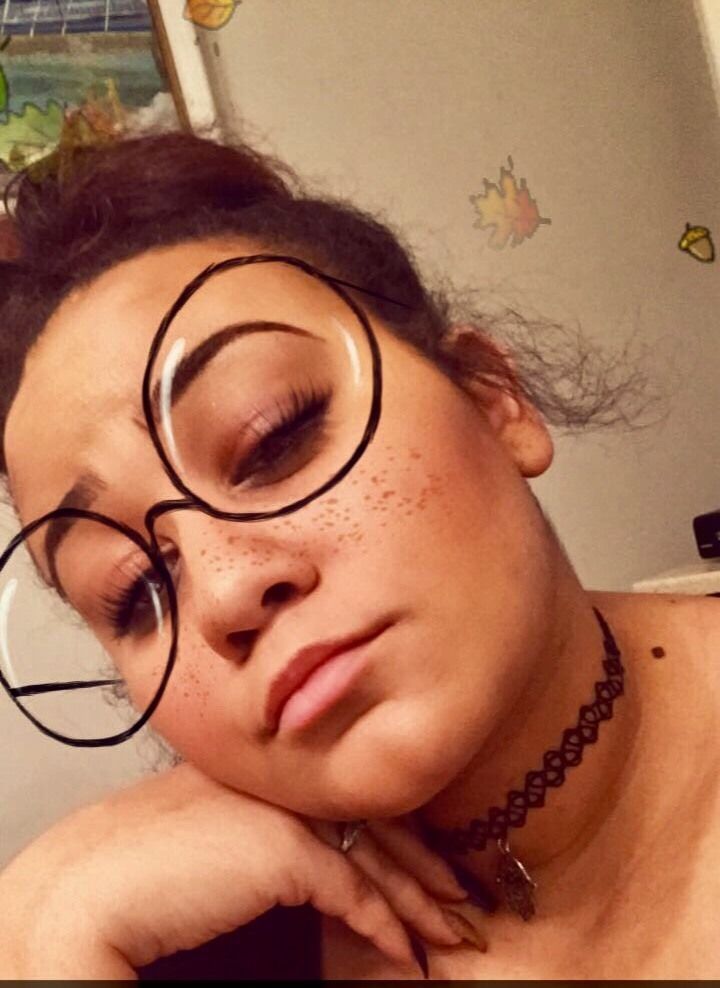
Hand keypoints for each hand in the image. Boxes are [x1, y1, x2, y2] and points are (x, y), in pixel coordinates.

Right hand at [0, 762, 464, 978]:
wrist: (92, 885)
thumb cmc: (138, 867)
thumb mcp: (214, 841)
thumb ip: (260, 838)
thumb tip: (299, 866)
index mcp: (265, 772)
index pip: (345, 798)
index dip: (392, 833)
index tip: (424, 860)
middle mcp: (283, 783)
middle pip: (374, 820)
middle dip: (424, 863)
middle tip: (461, 894)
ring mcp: (286, 810)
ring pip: (375, 854)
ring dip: (419, 899)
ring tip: (452, 929)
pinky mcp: (285, 850)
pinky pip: (354, 893)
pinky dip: (386, 927)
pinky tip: (406, 953)